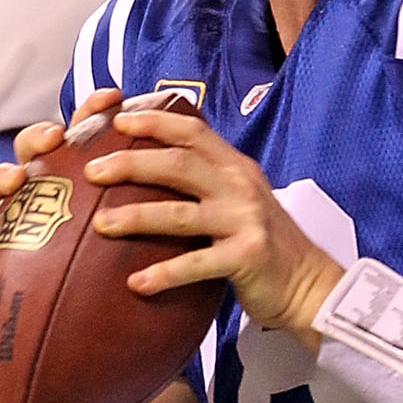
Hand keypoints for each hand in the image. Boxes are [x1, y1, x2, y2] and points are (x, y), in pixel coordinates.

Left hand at [0, 89, 341, 340]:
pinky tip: (135, 283)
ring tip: (100, 224)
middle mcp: (240, 186)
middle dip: (131, 163)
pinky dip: (164, 275)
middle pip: (178, 164)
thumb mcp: (241, 201)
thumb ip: (208, 183)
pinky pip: (196, 265)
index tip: (116, 118)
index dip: (153, 121)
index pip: (191, 130)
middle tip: (92, 171)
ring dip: (136, 217)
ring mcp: (245, 220)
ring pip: (180, 213)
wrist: (310, 284)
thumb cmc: (266, 246)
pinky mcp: (247, 257)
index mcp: (235, 167)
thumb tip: (154, 171)